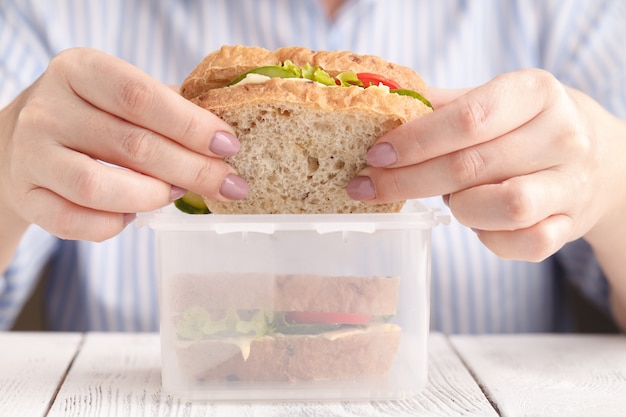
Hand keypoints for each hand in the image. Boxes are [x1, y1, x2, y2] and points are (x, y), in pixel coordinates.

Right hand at [0, 48, 246, 241]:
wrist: (24, 141)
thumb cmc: (93, 115)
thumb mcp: (122, 94)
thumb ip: (170, 107)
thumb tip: (226, 138)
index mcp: (79, 70)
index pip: (140, 96)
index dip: (191, 125)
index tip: (229, 146)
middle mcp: (48, 109)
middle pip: (132, 145)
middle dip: (192, 170)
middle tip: (227, 184)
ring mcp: (31, 155)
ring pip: (98, 188)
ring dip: (152, 197)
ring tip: (176, 194)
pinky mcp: (26, 196)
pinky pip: (75, 222)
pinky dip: (113, 224)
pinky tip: (132, 213)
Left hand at [348, 68, 625, 261]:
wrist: (597, 158)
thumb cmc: (526, 127)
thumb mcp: (493, 100)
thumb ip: (441, 106)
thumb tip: (382, 111)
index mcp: (536, 92)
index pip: (468, 118)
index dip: (414, 141)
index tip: (375, 155)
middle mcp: (562, 135)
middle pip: (471, 167)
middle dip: (408, 181)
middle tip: (370, 187)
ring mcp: (571, 184)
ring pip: (504, 207)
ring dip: (460, 208)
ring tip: (449, 199)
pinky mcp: (571, 225)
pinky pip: (522, 244)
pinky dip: (488, 238)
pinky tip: (477, 222)